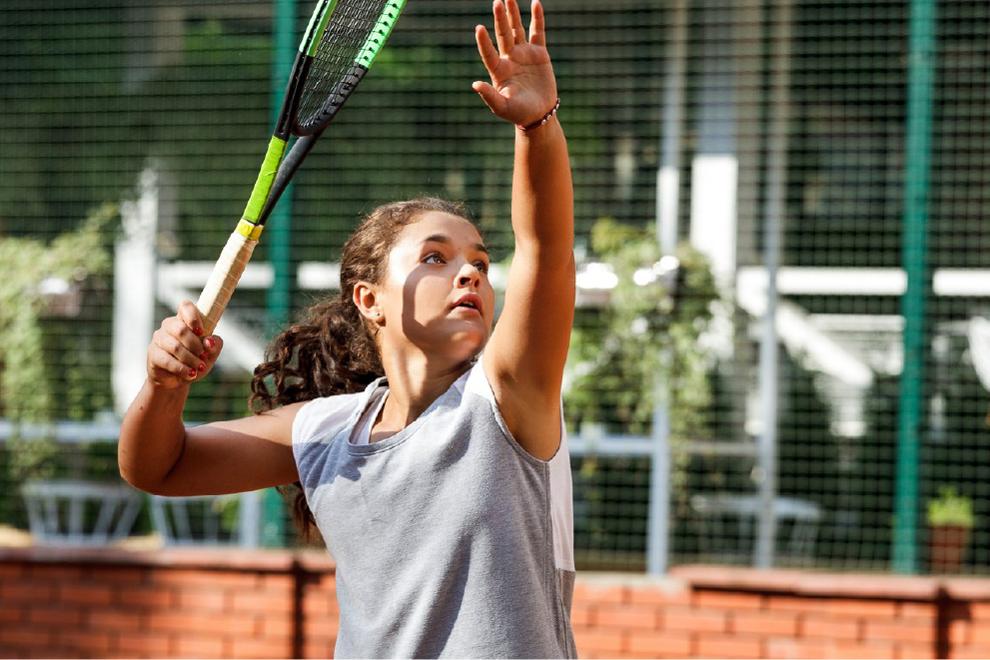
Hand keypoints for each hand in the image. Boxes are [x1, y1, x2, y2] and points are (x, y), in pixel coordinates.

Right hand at [147, 300, 222, 388]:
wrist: (177, 380)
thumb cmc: (195, 361)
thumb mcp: (210, 354)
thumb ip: (215, 345)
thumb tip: (210, 341)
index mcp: (184, 319)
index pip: (185, 306)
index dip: (194, 317)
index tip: (201, 332)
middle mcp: (169, 326)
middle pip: (181, 329)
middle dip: (196, 345)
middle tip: (203, 355)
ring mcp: (159, 338)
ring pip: (175, 347)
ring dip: (191, 359)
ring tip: (199, 367)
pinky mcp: (153, 353)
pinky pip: (168, 360)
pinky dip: (182, 369)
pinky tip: (191, 374)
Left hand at [473, 0, 556, 126]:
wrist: (538, 114)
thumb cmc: (518, 113)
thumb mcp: (502, 107)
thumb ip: (489, 96)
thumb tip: (475, 85)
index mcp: (498, 70)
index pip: (489, 53)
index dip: (484, 42)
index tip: (479, 28)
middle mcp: (509, 58)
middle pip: (503, 35)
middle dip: (500, 18)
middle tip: (497, 1)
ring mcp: (524, 54)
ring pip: (517, 29)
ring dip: (513, 14)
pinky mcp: (539, 53)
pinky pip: (537, 32)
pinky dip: (537, 18)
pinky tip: (535, 3)